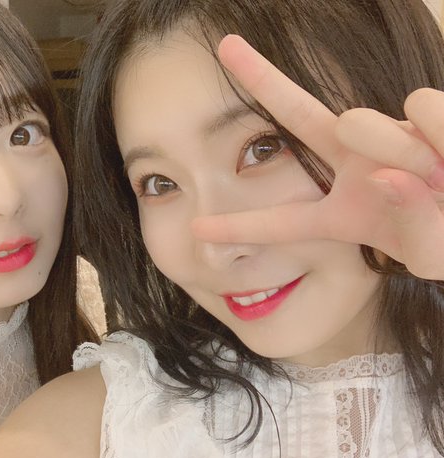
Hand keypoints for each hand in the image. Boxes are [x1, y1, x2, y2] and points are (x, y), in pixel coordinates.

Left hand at [191, 35, 443, 279]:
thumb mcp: (430, 252)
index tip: (196, 231)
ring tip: (439, 176)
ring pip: (358, 122)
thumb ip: (412, 225)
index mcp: (341, 212)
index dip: (241, 227)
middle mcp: (358, 164)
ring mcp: (388, 135)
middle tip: (228, 46)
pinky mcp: (425, 113)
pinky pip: (419, 108)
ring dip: (397, 154)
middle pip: (297, 114)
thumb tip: (388, 173)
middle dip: (259, 78)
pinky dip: (440, 136)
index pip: (283, 221)